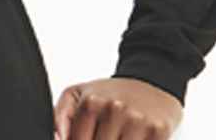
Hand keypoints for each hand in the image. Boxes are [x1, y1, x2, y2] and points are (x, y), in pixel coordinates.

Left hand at [53, 76, 183, 138]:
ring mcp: (138, 122)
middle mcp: (115, 110)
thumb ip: (60, 116)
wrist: (150, 82)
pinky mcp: (159, 132)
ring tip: (117, 135)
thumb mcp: (78, 95)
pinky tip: (133, 137)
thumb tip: (56, 138)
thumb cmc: (110, 94)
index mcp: (92, 102)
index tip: (88, 137)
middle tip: (105, 133)